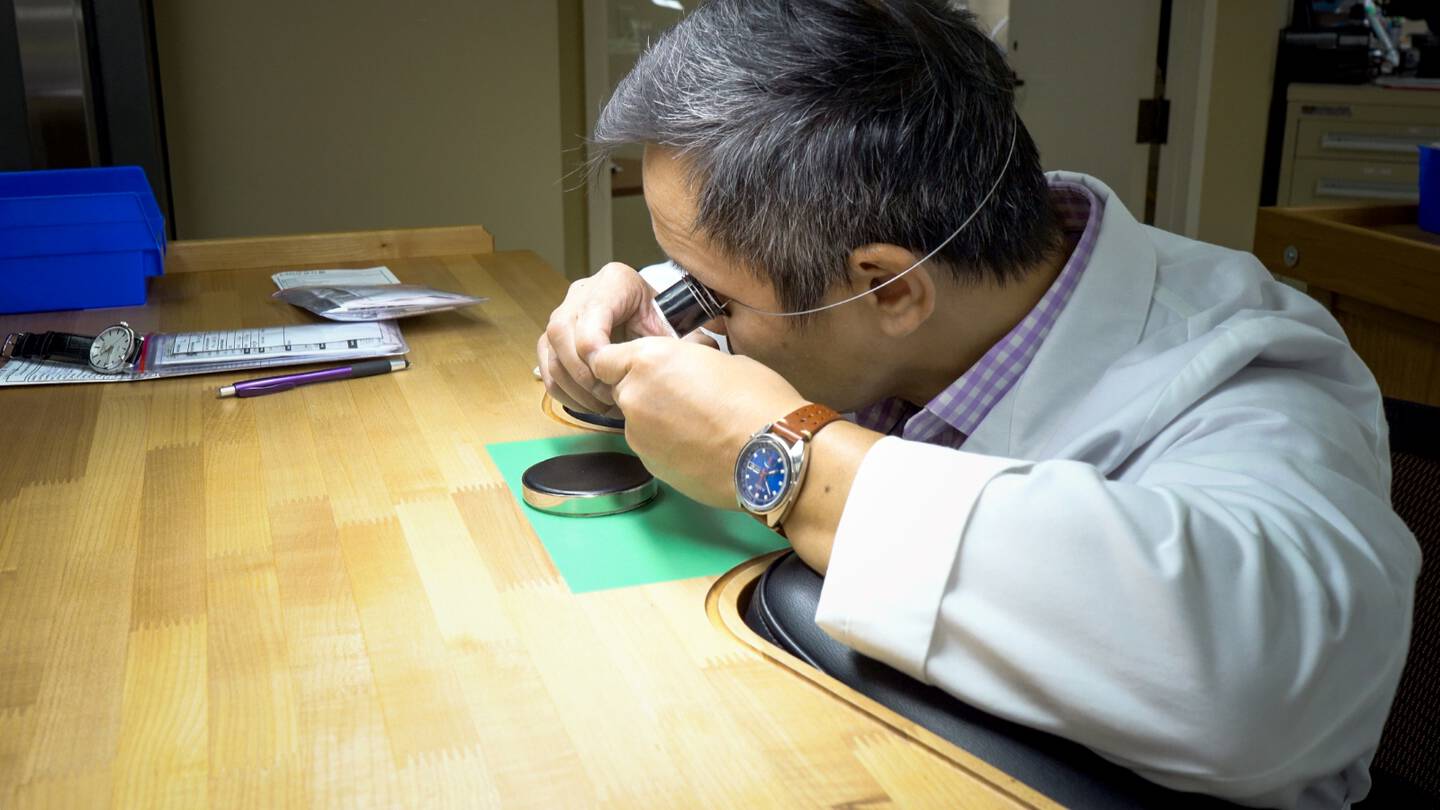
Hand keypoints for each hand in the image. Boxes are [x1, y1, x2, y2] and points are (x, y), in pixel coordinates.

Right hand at [537, 262, 669, 414]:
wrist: (655, 316)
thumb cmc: (663, 322)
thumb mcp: (668, 328)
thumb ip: (660, 345)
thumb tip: (645, 371)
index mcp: (614, 282)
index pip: (587, 320)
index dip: (595, 356)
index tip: (614, 379)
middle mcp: (582, 292)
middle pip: (560, 334)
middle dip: (582, 375)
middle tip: (608, 398)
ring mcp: (564, 311)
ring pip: (549, 352)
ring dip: (572, 387)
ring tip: (601, 405)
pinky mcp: (554, 335)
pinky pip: (546, 365)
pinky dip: (563, 390)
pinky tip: (588, 403)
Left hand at [591, 338, 807, 508]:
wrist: (772, 455)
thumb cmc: (757, 400)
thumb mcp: (724, 358)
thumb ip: (689, 358)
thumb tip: (689, 358)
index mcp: (649, 361)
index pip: (605, 359)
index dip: (624, 362)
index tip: (646, 366)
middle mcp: (634, 397)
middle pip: (622, 390)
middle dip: (645, 389)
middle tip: (685, 393)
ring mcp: (639, 436)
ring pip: (637, 421)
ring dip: (657, 419)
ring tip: (700, 424)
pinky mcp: (652, 466)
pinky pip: (651, 447)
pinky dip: (668, 445)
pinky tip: (701, 446)